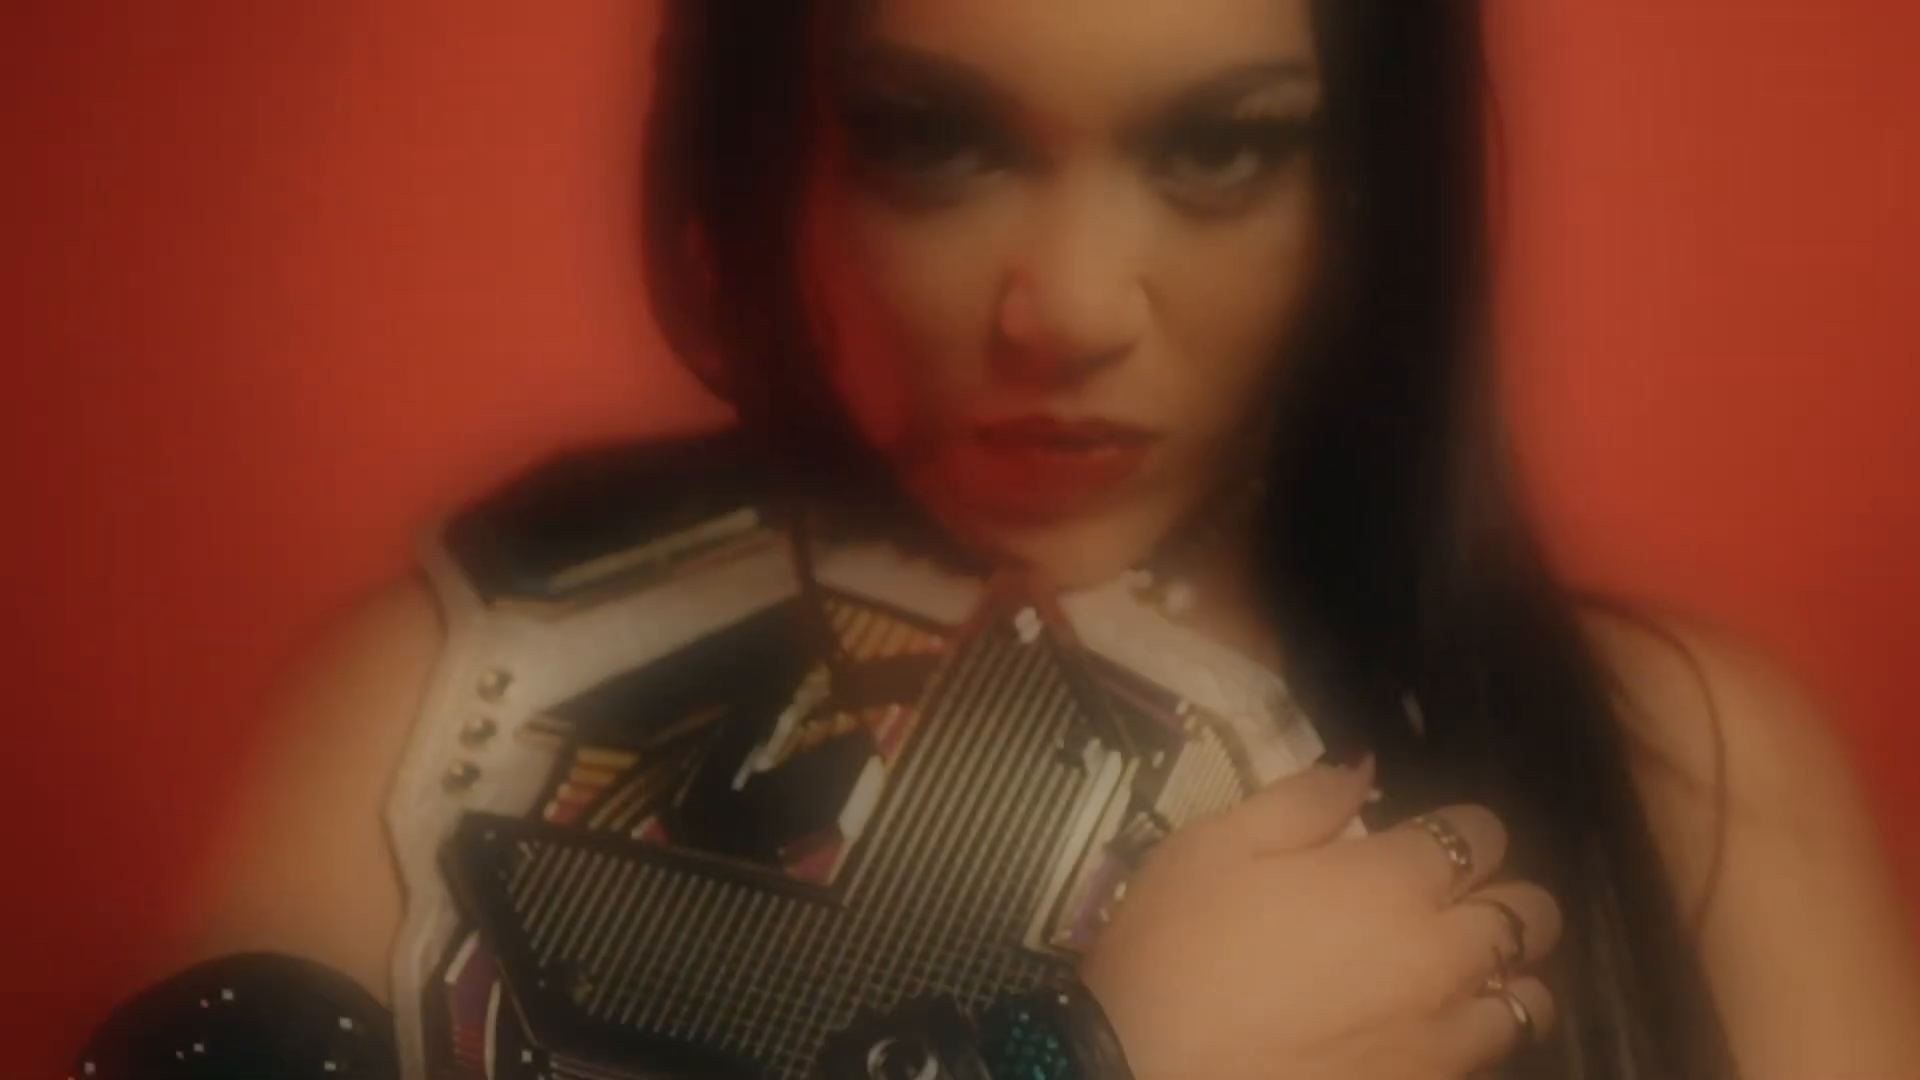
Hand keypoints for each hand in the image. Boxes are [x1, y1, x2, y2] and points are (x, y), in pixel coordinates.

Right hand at [1077, 757, 1561, 1079]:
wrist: (1142, 1073)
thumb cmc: (1172, 952)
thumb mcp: (1211, 847)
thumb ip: (1300, 801)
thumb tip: (1364, 768)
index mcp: (1390, 881)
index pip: (1482, 834)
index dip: (1459, 832)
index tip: (1426, 843)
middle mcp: (1439, 957)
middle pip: (1530, 917)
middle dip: (1502, 901)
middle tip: (1454, 907)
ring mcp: (1442, 1039)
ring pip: (1530, 1000)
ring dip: (1502, 980)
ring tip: (1453, 982)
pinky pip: (1490, 1062)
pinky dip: (1473, 1042)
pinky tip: (1424, 1037)